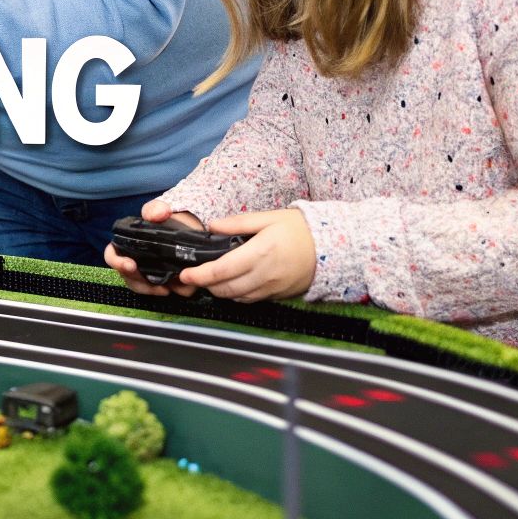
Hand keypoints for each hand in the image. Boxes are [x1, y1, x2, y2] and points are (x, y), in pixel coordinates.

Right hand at [103, 199, 204, 296]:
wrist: (186, 230)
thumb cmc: (166, 219)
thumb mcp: (160, 210)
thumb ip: (157, 209)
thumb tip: (157, 214)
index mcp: (125, 244)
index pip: (111, 255)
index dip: (116, 262)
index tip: (130, 265)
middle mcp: (130, 259)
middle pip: (126, 275)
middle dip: (137, 279)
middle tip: (150, 281)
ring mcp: (142, 272)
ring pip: (139, 286)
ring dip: (149, 289)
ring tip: (164, 289)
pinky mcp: (157, 280)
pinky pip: (154, 290)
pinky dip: (160, 291)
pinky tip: (171, 289)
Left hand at [176, 208, 316, 301]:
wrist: (332, 247)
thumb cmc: (301, 229)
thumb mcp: (269, 218)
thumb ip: (238, 223)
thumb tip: (212, 225)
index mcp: (260, 253)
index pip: (222, 270)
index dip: (200, 275)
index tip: (185, 274)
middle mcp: (264, 275)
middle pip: (225, 288)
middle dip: (206, 284)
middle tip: (194, 275)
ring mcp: (272, 288)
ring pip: (236, 297)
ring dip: (220, 291)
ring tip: (210, 279)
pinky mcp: (278, 295)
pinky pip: (251, 300)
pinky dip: (236, 295)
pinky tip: (232, 284)